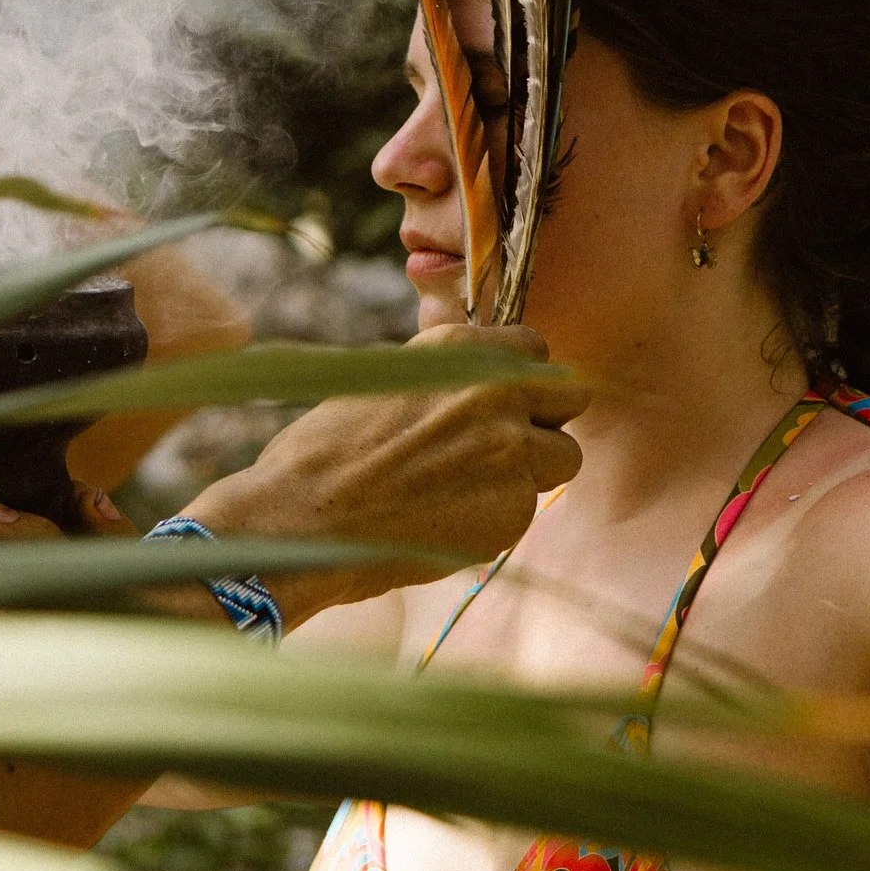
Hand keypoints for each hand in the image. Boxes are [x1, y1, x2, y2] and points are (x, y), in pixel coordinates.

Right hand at [185, 326, 587, 623]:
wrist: (300, 521)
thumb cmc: (324, 454)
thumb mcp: (385, 380)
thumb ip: (447, 376)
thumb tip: (482, 377)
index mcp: (460, 349)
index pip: (535, 348)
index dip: (522, 379)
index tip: (503, 402)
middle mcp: (496, 391)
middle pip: (569, 396)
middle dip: (544, 420)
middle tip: (504, 448)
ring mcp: (511, 450)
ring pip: (562, 457)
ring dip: (531, 473)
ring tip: (472, 490)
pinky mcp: (513, 509)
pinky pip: (529, 509)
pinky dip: (500, 517)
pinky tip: (449, 522)